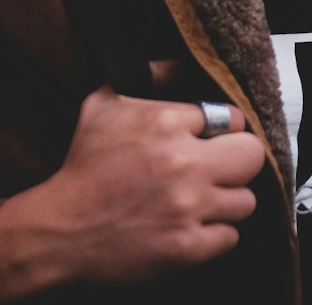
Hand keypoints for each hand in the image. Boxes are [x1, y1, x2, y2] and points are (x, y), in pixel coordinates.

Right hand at [0, 82, 265, 301]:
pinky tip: (195, 225)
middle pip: (252, 155)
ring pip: (246, 200)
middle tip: (222, 166)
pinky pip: (231, 236)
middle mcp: (184, 164)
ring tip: (205, 198)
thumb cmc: (82, 164)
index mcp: (166, 123)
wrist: (59, 230)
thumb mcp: (105, 103)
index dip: (225, 128)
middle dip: (240, 159)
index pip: (232, 117)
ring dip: (227, 199)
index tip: (214, 138)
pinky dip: (216, 233)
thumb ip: (151, 75)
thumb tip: (184, 63)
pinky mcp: (186, 248)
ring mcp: (188, 208)